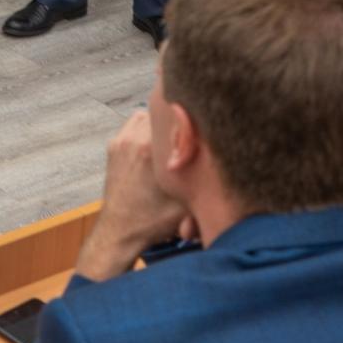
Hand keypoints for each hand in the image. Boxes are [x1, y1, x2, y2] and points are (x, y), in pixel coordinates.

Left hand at [75, 109, 189, 280]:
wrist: (120, 232)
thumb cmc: (154, 220)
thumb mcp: (188, 203)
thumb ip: (204, 180)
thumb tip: (228, 162)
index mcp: (153, 149)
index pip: (177, 114)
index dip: (192, 116)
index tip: (203, 121)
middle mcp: (135, 139)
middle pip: (162, 110)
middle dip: (178, 119)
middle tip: (190, 130)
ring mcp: (122, 140)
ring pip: (148, 114)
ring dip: (161, 122)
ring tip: (174, 138)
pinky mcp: (114, 145)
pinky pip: (134, 123)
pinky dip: (146, 128)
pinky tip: (157, 144)